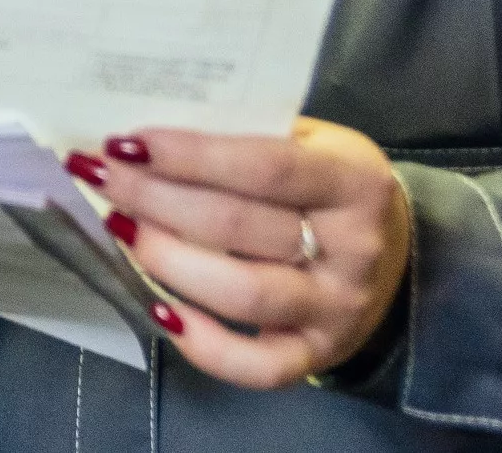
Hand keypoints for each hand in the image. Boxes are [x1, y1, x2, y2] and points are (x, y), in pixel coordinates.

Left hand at [73, 119, 412, 388]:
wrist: (401, 254)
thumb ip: (247, 137)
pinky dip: (201, 343)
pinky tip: (156, 309)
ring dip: (165, 260)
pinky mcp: (318, 354)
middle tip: (99, 178)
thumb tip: (146, 138)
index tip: (124, 144)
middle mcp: (352, 249)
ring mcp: (336, 308)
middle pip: (236, 226)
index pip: (262, 165)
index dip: (188, 155)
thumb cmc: (331, 186)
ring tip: (119, 227)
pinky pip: (254, 364)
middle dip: (154, 199)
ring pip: (239, 292)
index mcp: (353, 182)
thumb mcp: (313, 145)